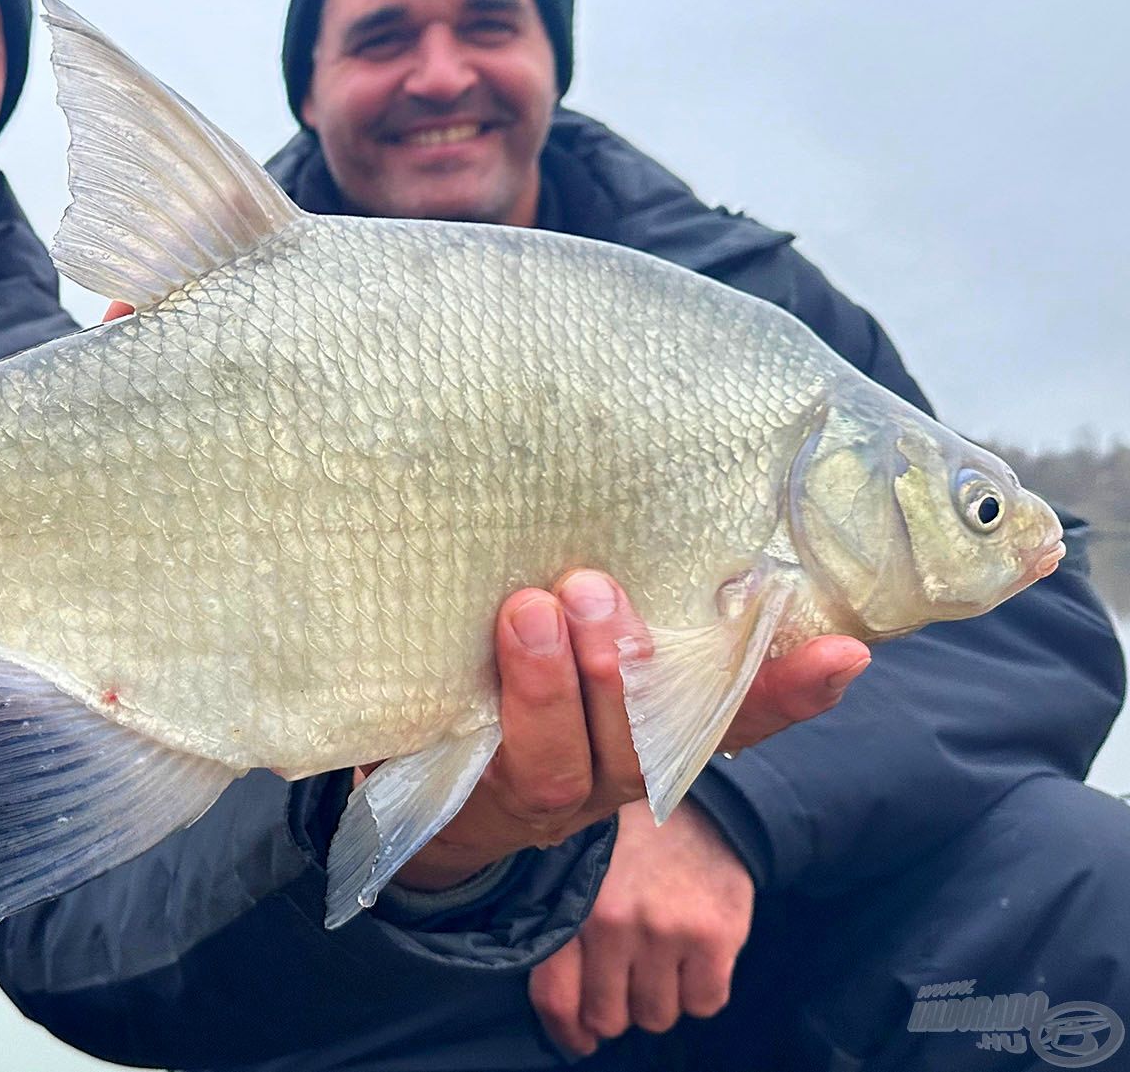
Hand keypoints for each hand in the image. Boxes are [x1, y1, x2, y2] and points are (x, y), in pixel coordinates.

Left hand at [386, 570, 868, 889]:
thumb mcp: (582, 631)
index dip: (790, 690)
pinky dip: (490, 715)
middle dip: (623, 666)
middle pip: (647, 740)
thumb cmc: (530, 672)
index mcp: (664, 729)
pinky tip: (483, 651)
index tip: (843, 653)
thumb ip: (624, 591)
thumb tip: (660, 490)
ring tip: (528, 610)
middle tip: (594, 588)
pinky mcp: (484, 796)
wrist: (444, 768)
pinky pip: (494, 770)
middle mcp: (620, 768)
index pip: (740, 716)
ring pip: (566, 759)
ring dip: (548, 685)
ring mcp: (554, 789)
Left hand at [529, 801, 754, 1057]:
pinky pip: (704, 1004)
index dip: (567, 1032)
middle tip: (628, 977)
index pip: (556, 999)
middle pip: (608, 1018)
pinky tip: (694, 954)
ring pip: (656, 1017)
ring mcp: (663, 932)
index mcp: (568, 906)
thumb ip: (564, 930)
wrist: (696, 800)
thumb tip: (568, 1018)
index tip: (580, 1040)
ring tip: (661, 957)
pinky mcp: (713, 937)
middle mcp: (611, 922)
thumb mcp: (577, 872)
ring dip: (658, 998)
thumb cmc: (625, 841)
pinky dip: (700, 990)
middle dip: (617, 1007)